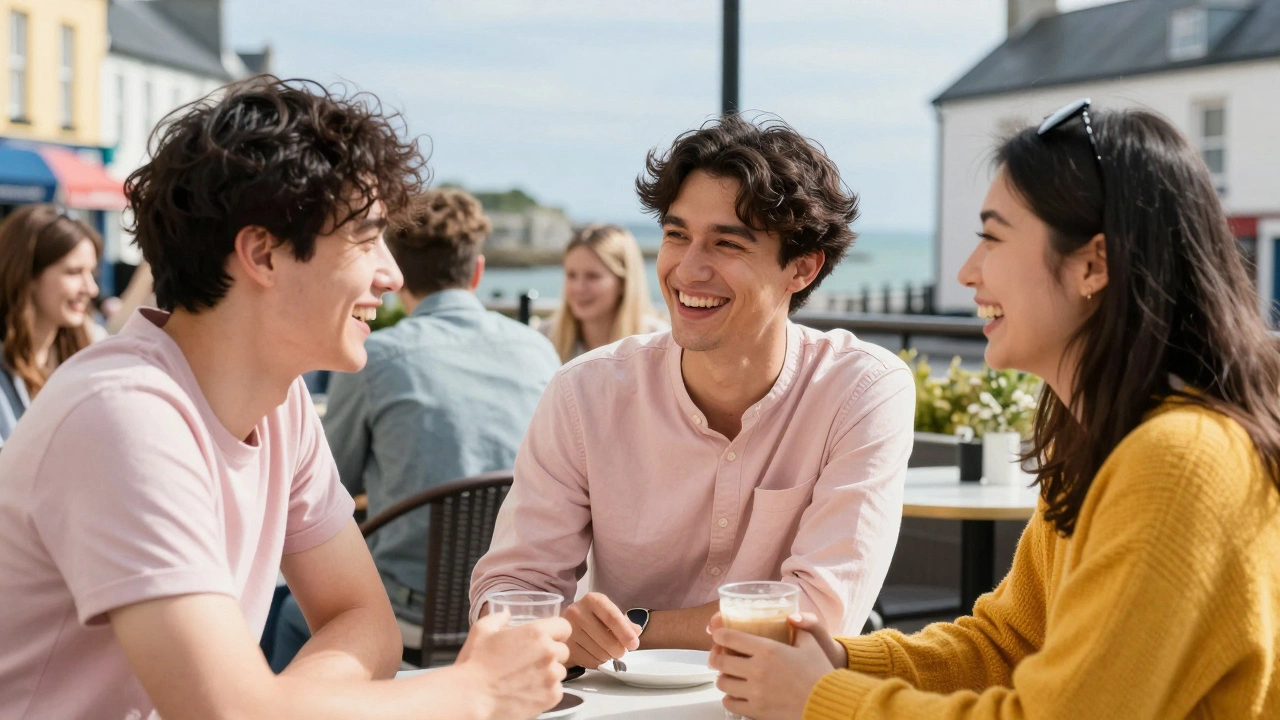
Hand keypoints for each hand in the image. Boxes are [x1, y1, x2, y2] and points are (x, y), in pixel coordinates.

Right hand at [455, 612, 571, 719]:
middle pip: (563, 651)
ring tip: (526, 678)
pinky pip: (557, 691)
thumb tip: (506, 613)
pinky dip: (546, 692)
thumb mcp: (482, 630)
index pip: (564, 627)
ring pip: (560, 672)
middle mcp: (549, 653)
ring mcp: (552, 676)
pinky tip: (528, 691)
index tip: (549, 639)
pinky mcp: (552, 697)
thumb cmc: (475, 664)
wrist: (471, 696)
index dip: (557, 633)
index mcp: (536, 632)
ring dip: (548, 674)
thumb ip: (499, 617)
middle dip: (551, 655)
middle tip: (531, 662)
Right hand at [561, 592, 640, 667]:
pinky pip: (588, 661)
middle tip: (621, 651)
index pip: (612, 617)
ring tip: (607, 652)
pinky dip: (597, 662)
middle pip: (606, 639)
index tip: (634, 645)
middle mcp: (577, 612)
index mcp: (592, 600)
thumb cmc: (594, 618)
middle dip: (619, 650)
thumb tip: (636, 632)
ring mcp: (568, 630)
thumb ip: (625, 622)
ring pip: (598, 652)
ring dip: (608, 657)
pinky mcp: (565, 646)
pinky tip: (597, 656)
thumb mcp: (609, 613)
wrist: (568, 623)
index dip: (625, 633)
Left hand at [708, 614, 838, 719]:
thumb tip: (791, 618)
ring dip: (723, 678)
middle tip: (718, 656)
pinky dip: (729, 698)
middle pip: (720, 662)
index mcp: (767, 650)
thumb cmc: (820, 674)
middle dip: (715, 657)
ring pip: (722, 684)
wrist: (827, 704)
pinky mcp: (757, 711)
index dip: (719, 635)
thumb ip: (798, 629)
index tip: (718, 635)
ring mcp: (755, 692)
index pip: (729, 638)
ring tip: (729, 676)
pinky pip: (730, 704)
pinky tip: (736, 694)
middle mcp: (757, 670)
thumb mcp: (811, 645)